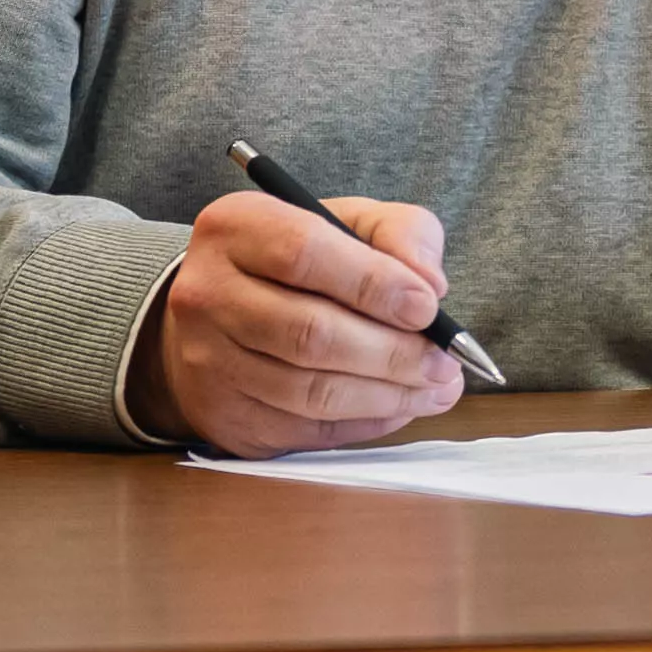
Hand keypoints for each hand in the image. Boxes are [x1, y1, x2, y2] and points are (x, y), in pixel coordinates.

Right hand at [145, 186, 466, 456]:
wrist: (219, 313)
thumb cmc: (297, 262)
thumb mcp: (347, 221)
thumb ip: (399, 233)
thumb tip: (430, 285)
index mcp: (236, 228)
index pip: (304, 254)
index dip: (373, 284)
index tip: (427, 307)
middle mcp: (207, 294)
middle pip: (309, 334)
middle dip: (392, 353)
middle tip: (444, 362)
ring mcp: (208, 362)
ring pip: (308, 391)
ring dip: (386, 395)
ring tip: (437, 388)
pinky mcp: (224, 416)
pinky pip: (304, 430)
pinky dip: (364, 423)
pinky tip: (401, 407)